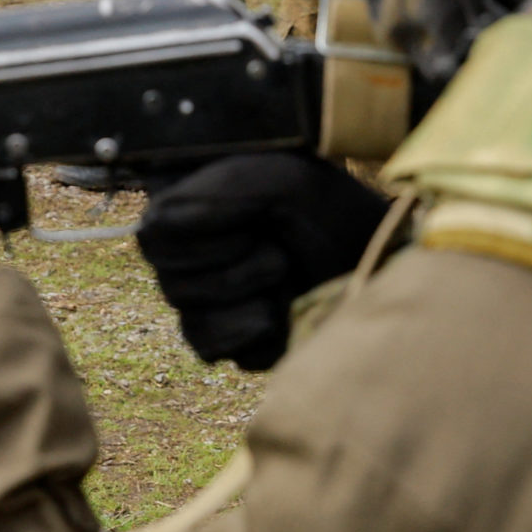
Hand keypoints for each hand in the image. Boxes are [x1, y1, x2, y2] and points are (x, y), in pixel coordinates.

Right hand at [134, 154, 388, 369]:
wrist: (379, 261)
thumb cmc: (332, 213)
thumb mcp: (283, 180)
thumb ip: (220, 191)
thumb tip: (156, 225)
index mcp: (191, 211)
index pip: (152, 234)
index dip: (200, 234)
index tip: (250, 221)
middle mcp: (190, 258)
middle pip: (170, 283)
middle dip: (235, 267)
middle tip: (279, 248)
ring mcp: (207, 304)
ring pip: (190, 320)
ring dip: (250, 295)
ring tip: (286, 276)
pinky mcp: (230, 344)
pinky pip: (212, 350)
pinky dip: (254, 332)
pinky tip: (280, 313)